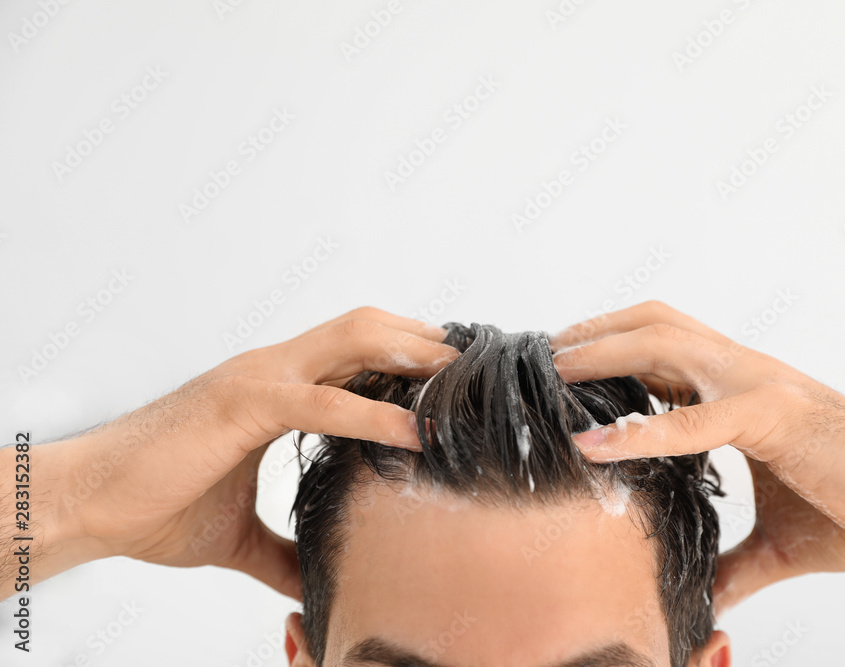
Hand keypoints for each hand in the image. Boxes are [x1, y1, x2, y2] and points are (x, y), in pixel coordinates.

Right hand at [1, 308, 457, 599]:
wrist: (89, 506)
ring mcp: (258, 380)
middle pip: (367, 331)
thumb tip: (312, 576)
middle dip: (424, 343)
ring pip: (351, 342)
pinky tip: (413, 434)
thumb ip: (281, 547)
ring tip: (462, 381)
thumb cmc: (155, 506)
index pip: (357, 354)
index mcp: (277, 389)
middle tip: (476, 368)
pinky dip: (373, 415)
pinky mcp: (241, 404)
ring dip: (412, 357)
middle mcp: (273, 371)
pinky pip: (321, 400)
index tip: (454, 380)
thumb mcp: (239, 535)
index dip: (407, 358)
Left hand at [550, 301, 844, 610]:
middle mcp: (746, 373)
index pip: (664, 347)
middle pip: (655, 325)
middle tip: (541, 357)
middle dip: (594, 335)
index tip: (565, 367)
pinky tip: (595, 443)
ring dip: (604, 354)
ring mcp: (761, 387)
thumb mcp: (777, 541)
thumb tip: (705, 600)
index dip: (611, 346)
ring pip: (667, 344)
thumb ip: (733, 562)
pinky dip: (643, 430)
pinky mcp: (777, 418)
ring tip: (554, 373)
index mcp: (742, 389)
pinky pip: (699, 418)